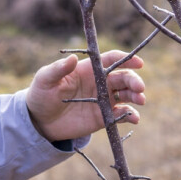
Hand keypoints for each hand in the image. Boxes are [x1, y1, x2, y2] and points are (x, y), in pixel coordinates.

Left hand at [26, 50, 145, 141]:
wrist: (40, 120)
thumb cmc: (42, 94)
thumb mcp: (45, 79)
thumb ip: (58, 69)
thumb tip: (72, 59)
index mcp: (89, 69)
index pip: (111, 60)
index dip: (125, 59)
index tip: (138, 63)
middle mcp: (100, 82)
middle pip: (123, 77)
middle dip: (134, 80)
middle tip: (139, 87)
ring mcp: (104, 100)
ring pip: (126, 94)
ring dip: (136, 96)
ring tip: (140, 100)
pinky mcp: (104, 117)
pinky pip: (121, 114)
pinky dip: (130, 115)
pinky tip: (133, 117)